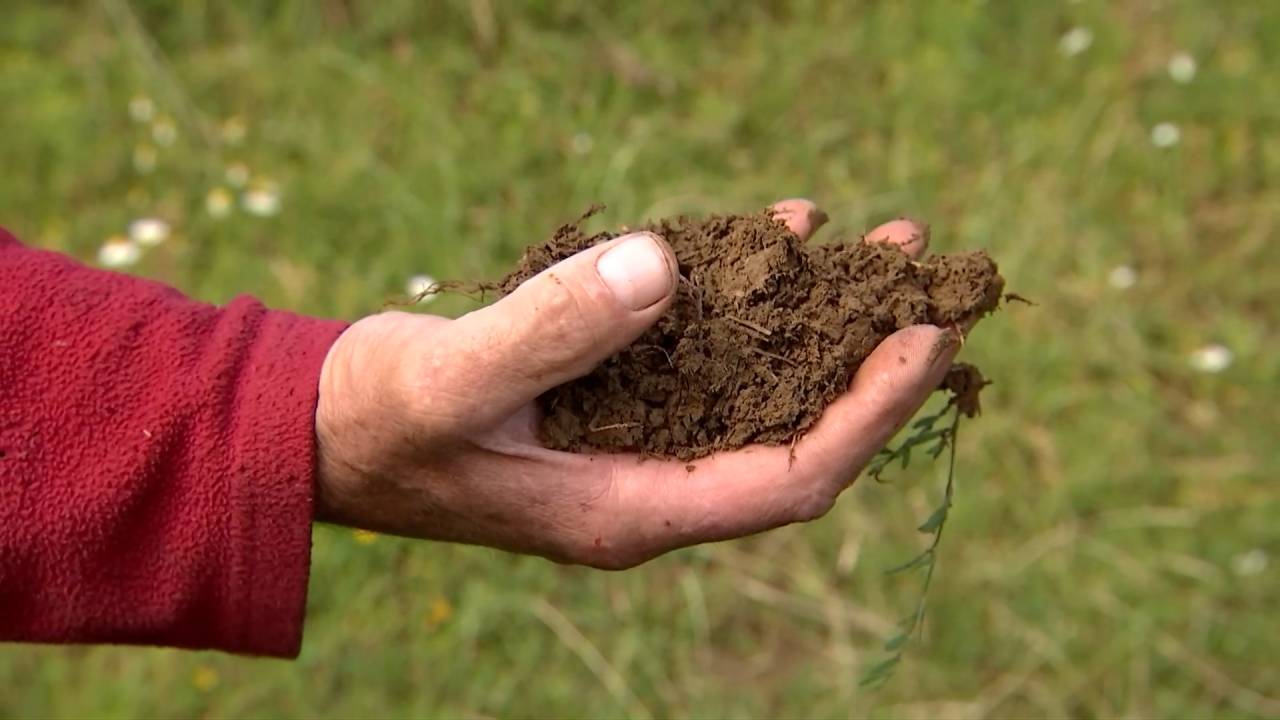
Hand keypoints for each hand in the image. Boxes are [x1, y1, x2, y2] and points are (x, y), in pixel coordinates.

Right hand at [314, 200, 958, 568]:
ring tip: (874, 241)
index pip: (789, 477)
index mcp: (628, 510)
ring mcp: (636, 443)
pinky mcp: (616, 400)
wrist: (321, 429)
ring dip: (819, 319)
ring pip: (758, 388)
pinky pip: (704, 353)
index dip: (867, 411)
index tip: (925, 335)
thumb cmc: (372, 421)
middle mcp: (650, 484)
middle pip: (796, 431)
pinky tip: (771, 235)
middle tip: (923, 270)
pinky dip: (744, 298)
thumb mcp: (449, 380)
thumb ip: (549, 330)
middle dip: (867, 356)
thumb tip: (662, 267)